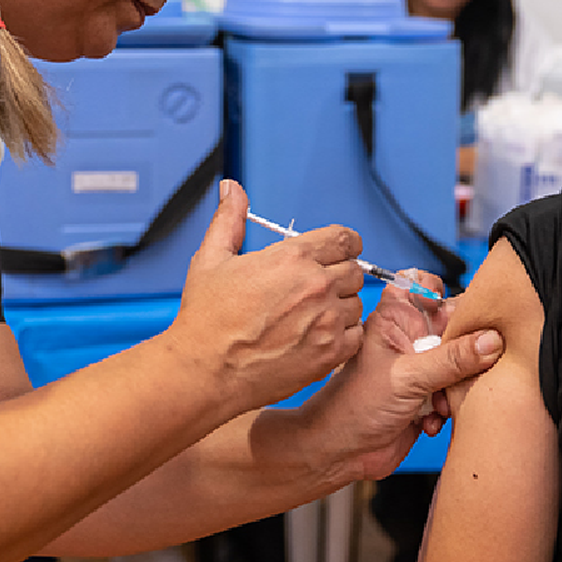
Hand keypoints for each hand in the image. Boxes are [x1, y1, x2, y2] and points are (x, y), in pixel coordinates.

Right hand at [168, 180, 365, 414]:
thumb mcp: (211, 258)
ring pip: (356, 304)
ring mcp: (327, 321)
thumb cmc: (206, 319)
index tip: (336, 253)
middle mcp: (317, 285)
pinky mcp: (331, 353)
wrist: (205, 372)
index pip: (345, 238)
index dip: (342, 244)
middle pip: (355, 270)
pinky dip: (343, 336)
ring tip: (310, 316)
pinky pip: (356, 336)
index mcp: (293, 257)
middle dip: (339, 275)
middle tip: (315, 289)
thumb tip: (232, 189)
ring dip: (340, 306)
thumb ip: (229, 219)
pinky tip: (316, 337)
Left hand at [302, 281, 502, 481]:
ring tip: (440, 401)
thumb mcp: (407, 377)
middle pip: (454, 324)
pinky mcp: (430, 394)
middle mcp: (411, 338)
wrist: (342, 452)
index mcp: (395, 319)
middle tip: (466, 364)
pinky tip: (430, 419)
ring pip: (462, 361)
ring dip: (458, 382)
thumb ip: (451, 359)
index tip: (453, 313)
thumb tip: (491, 340)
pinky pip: (458, 390)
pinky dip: (450, 405)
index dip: (441, 293)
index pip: (423, 285)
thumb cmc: (353, 406)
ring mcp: (422, 367)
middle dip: (466, 347)